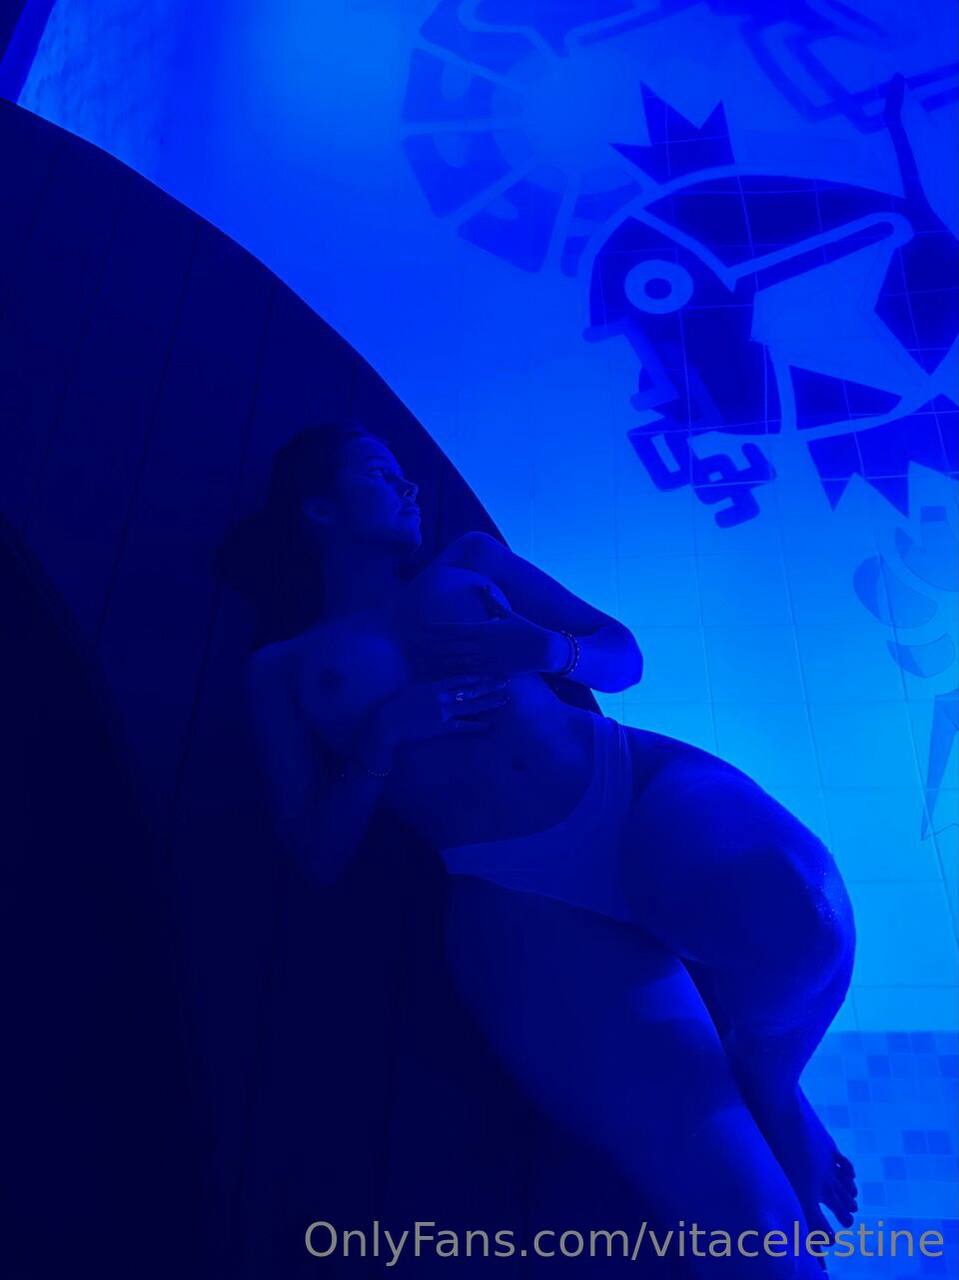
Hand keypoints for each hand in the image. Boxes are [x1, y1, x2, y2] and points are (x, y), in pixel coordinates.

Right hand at [372, 675, 510, 747]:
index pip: (460, 678)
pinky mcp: (442, 728)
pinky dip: (477, 725)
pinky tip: (490, 725)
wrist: (387, 722)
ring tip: (504, 700)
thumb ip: (429, 687)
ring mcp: (443, 712)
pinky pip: (463, 726)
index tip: (489, 671)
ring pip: (471, 706)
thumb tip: (441, 685)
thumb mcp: (414, 690)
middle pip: (470, 690)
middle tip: (505, 682)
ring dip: (489, 703)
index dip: (476, 676)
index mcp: (434, 686)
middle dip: (489, 686)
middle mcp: (442, 697)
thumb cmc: (397, 706)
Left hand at [417, 587, 564, 678]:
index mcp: (482, 629)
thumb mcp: (508, 614)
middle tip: (411, 647)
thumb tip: (483, 587)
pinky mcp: (490, 673)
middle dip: (429, 647)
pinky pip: (468, 676)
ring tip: (420, 664)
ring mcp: (484, 660)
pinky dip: (453, 677)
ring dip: (437, 663)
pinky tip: (441, 679)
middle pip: (448, 647)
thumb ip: (492, 602)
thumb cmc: (526, 629)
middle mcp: (480, 645)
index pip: (452, 629)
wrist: (543, 649)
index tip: (420, 627)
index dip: (435, 629)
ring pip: (454, 662)